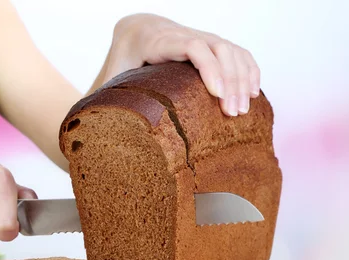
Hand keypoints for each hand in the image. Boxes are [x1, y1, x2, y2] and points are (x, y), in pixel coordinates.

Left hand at [98, 13, 260, 116]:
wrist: (125, 44)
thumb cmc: (113, 72)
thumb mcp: (105, 85)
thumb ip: (102, 103)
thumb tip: (94, 136)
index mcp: (150, 39)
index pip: (190, 46)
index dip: (209, 70)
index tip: (218, 97)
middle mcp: (176, 32)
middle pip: (216, 47)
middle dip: (231, 80)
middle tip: (233, 114)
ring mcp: (194, 35)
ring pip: (229, 48)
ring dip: (242, 78)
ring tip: (242, 110)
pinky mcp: (206, 43)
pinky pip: (235, 50)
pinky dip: (248, 69)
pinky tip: (254, 91)